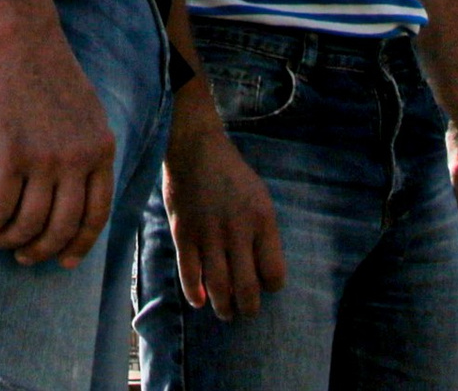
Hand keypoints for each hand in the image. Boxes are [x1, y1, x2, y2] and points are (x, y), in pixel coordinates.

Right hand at [0, 34, 116, 266]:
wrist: (22, 42)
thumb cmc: (48, 74)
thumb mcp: (87, 114)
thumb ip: (87, 152)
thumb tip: (75, 198)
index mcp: (101, 150)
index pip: (96, 215)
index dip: (80, 245)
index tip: (64, 262)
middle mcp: (77, 160)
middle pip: (62, 226)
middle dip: (41, 250)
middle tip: (24, 256)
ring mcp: (45, 158)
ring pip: (29, 223)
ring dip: (11, 239)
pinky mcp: (11, 154)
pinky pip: (0, 206)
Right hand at [161, 112, 282, 319]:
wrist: (194, 146)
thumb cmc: (231, 173)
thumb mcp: (259, 197)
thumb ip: (262, 233)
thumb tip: (262, 272)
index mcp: (262, 219)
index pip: (274, 273)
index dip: (270, 285)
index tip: (263, 284)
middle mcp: (237, 229)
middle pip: (247, 288)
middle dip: (248, 307)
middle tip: (244, 309)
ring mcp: (208, 232)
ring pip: (219, 287)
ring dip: (224, 308)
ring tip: (225, 311)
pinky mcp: (183, 232)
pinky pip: (189, 275)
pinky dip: (195, 294)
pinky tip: (200, 300)